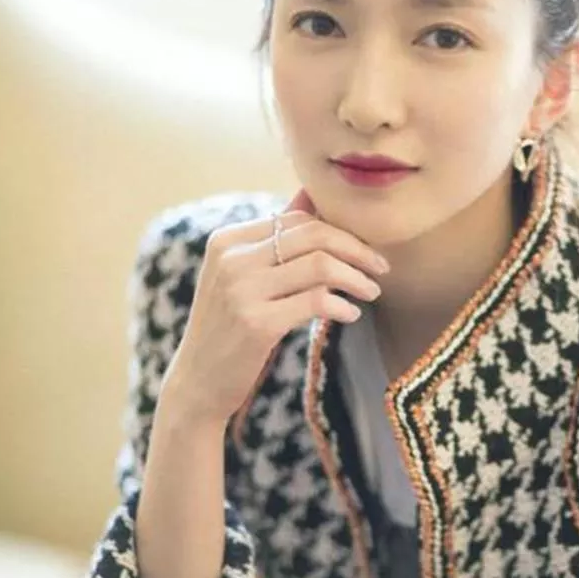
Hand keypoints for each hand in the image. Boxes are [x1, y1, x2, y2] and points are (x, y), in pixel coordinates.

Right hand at [161, 185, 390, 425]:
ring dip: (356, 278)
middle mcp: (232, 259)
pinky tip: (351, 314)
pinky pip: (316, 301)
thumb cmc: (228, 327)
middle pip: (313, 234)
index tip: (363, 250)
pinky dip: (343, 306)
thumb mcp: (241, 276)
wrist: (198, 382)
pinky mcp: (257, 322)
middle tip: (381, 267)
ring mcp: (242, 290)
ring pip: (320, 265)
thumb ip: (273, 239)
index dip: (339, 231)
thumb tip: (309, 195)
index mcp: (227, 240)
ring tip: (372, 291)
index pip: (297, 219)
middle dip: (357, 248)